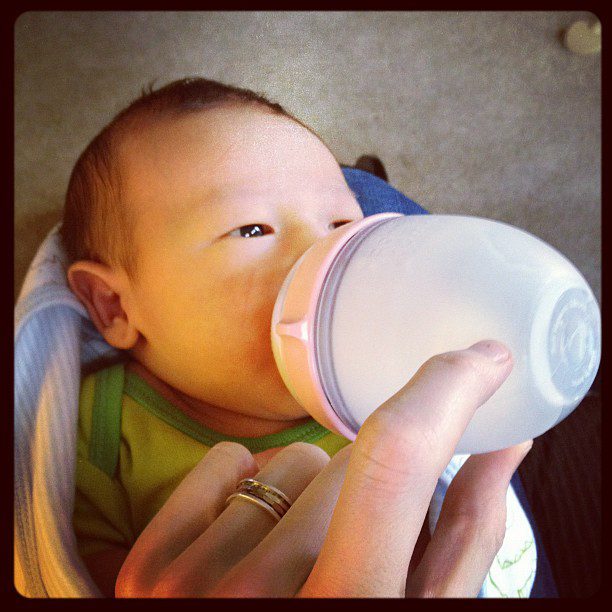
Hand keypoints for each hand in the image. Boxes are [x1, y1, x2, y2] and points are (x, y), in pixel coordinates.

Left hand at [115, 340, 531, 596]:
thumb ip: (464, 534)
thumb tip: (500, 443)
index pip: (394, 465)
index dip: (445, 391)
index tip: (480, 360)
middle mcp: (259, 604)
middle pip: (348, 459)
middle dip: (370, 484)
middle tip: (357, 542)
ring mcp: (191, 590)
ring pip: (290, 460)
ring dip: (309, 497)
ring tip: (301, 560)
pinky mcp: (146, 571)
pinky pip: (227, 460)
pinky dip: (249, 487)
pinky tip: (251, 540)